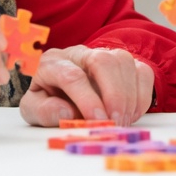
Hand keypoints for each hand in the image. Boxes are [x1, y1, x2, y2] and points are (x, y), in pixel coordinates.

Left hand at [18, 46, 154, 126]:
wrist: (62, 94)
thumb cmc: (49, 101)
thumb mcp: (34, 110)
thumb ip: (43, 111)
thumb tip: (66, 113)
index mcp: (53, 63)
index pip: (72, 75)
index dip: (87, 99)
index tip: (97, 120)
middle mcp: (79, 53)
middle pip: (102, 60)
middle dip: (113, 93)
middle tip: (115, 121)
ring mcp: (104, 55)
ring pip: (124, 62)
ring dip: (128, 96)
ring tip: (122, 122)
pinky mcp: (124, 64)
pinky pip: (142, 71)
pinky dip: (141, 95)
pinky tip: (130, 114)